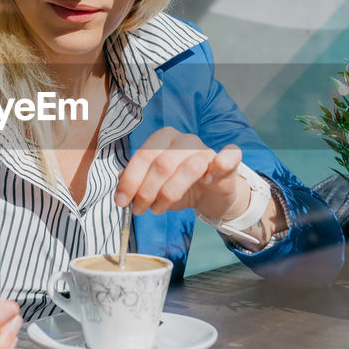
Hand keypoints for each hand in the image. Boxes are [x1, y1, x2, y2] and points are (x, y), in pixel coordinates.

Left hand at [115, 127, 249, 220]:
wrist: (211, 195)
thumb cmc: (180, 187)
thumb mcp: (153, 185)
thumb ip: (135, 181)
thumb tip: (118, 182)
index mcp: (163, 138)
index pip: (143, 156)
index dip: (130, 180)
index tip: (121, 201)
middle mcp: (185, 139)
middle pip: (162, 163)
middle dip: (147, 190)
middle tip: (140, 210)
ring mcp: (207, 150)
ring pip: (188, 167)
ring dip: (170, 193)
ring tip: (159, 209)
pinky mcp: (229, 163)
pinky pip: (229, 156)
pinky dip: (220, 165)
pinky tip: (208, 181)